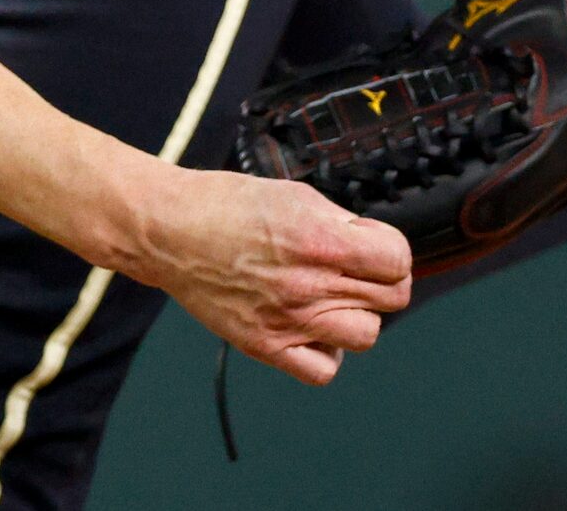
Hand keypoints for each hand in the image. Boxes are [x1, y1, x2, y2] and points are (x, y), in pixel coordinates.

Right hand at [122, 167, 412, 384]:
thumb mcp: (294, 195)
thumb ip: (339, 224)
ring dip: (358, 315)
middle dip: (382, 279)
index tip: (373, 245)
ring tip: (332, 297)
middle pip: (391, 297)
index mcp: (320, 240)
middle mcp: (309, 284)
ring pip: (366, 336)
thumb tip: (371, 245)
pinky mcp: (266, 345)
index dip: (390, 250)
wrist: (168, 231)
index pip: (397, 260)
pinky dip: (327, 352)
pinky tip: (312, 327)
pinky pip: (324, 370)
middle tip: (356, 269)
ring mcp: (289, 320)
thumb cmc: (223, 206)